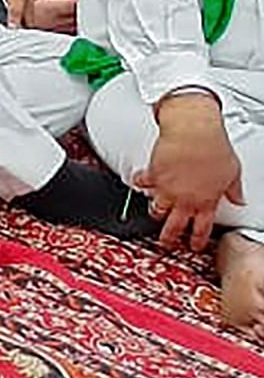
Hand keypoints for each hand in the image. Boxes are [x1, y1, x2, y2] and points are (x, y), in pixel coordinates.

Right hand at [138, 92, 243, 252]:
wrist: (193, 132)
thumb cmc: (214, 149)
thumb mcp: (233, 172)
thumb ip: (233, 189)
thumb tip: (239, 198)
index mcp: (206, 201)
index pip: (201, 229)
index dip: (196, 240)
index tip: (193, 245)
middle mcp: (184, 199)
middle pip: (174, 227)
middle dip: (169, 238)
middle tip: (166, 242)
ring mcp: (167, 189)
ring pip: (156, 210)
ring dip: (155, 213)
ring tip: (154, 213)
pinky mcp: (153, 175)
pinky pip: (142, 183)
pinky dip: (140, 182)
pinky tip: (139, 181)